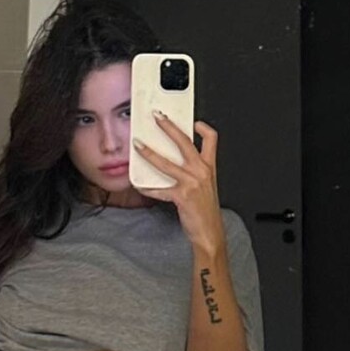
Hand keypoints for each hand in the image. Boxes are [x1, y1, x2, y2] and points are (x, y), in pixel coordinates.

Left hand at [131, 110, 224, 253]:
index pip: (211, 139)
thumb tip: (175, 160)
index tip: (192, 122)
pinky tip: (139, 186)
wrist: (210, 233)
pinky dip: (147, 188)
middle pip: (184, 142)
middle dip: (168, 126)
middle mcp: (202, 171)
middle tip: (157, 117)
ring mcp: (192, 183)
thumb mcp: (205, 186)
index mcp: (209, 167)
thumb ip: (194, 171)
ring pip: (166, 162)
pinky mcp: (181, 196)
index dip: (202, 127)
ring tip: (138, 145)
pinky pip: (159, 189)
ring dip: (149, 152)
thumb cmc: (206, 212)